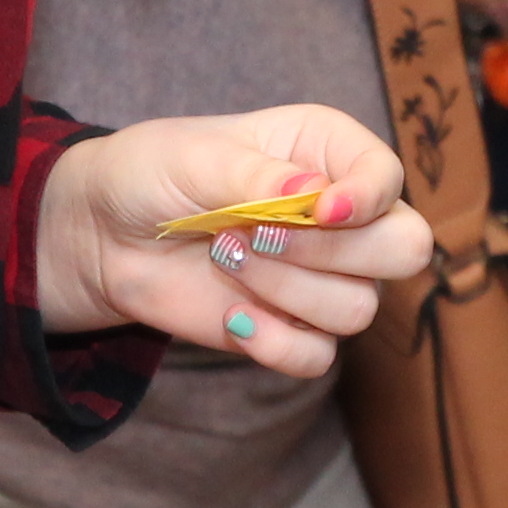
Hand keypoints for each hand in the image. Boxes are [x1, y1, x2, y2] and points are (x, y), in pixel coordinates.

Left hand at [34, 106, 431, 378]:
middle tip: (256, 235)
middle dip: (331, 252)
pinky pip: (318, 357)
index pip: (390, 179)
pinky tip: (232, 315)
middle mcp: (341, 214)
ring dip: (286, 291)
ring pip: (358, 309)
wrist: (103, 234)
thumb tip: (312, 195)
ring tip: (222, 256)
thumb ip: (254, 175)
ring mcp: (321, 276)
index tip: (318, 210)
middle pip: (404, 250)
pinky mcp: (291, 328)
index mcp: (328, 150)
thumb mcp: (193, 156)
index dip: (368, 200)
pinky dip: (276, 344)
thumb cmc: (152, 172)